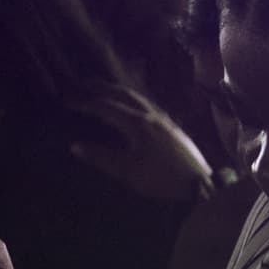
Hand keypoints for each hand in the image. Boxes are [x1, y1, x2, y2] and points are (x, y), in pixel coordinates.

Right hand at [68, 96, 210, 204]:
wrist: (199, 184)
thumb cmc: (160, 179)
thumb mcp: (127, 171)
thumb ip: (101, 157)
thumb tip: (75, 145)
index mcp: (136, 123)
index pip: (106, 107)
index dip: (86, 103)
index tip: (68, 102)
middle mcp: (150, 115)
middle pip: (123, 94)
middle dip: (102, 88)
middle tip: (85, 84)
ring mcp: (164, 119)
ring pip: (138, 97)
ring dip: (119, 91)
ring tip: (106, 91)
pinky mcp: (173, 127)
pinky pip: (148, 105)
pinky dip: (133, 100)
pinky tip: (133, 108)